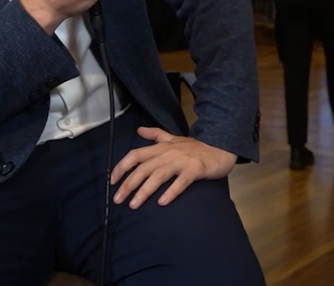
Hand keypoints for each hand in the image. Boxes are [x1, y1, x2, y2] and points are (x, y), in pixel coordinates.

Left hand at [110, 127, 235, 208]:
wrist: (221, 148)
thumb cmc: (196, 147)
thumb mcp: (173, 138)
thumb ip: (155, 135)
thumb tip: (139, 129)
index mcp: (161, 147)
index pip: (136, 155)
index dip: (122, 167)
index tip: (112, 181)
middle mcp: (168, 153)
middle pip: (143, 168)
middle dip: (128, 184)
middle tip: (118, 200)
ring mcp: (182, 161)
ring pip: (158, 176)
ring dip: (144, 191)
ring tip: (134, 205)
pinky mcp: (195, 170)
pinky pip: (180, 182)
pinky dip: (170, 192)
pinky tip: (162, 203)